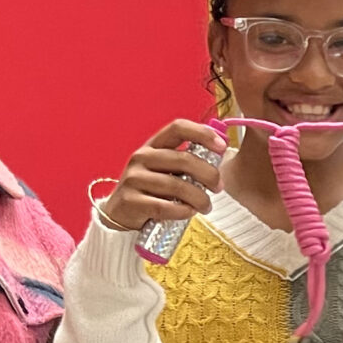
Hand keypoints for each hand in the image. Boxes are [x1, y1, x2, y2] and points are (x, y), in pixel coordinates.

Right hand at [99, 120, 228, 232]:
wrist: (120, 215)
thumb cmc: (152, 191)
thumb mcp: (166, 171)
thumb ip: (187, 164)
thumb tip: (220, 156)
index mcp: (153, 146)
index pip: (178, 128)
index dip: (202, 133)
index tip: (222, 146)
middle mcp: (141, 157)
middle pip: (183, 159)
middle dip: (209, 174)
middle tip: (219, 187)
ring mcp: (133, 179)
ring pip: (177, 185)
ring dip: (199, 198)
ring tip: (206, 207)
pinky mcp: (130, 201)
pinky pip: (164, 206)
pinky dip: (182, 211)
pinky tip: (189, 213)